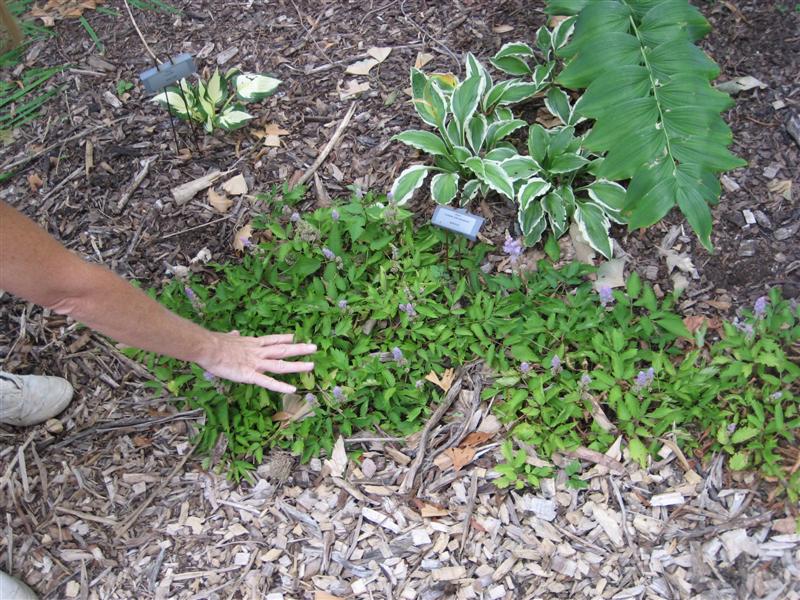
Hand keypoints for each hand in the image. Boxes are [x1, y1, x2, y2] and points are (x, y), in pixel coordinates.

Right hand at [198, 332, 315, 392]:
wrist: (207, 347)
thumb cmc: (214, 343)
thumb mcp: (227, 337)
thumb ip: (233, 336)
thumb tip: (234, 332)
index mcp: (252, 344)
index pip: (272, 340)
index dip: (285, 338)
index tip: (296, 336)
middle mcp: (258, 352)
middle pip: (283, 350)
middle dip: (299, 348)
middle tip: (314, 347)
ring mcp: (256, 363)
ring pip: (281, 365)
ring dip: (297, 365)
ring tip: (311, 365)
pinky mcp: (250, 375)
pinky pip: (268, 382)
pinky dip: (280, 386)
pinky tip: (292, 390)